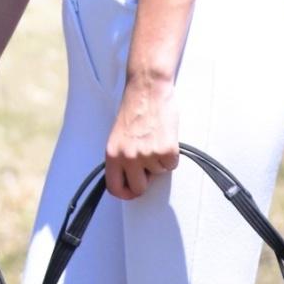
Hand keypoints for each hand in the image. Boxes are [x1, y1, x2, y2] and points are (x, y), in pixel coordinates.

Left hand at [104, 73, 179, 199]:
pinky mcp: (166, 150)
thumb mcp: (119, 136)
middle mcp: (128, 157)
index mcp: (112, 154)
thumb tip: (129, 178)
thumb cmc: (134, 109)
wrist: (148, 89)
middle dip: (146, 180)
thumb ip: (121, 157)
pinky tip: (165, 136)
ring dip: (159, 161)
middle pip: (139, 188)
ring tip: (155, 138)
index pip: (114, 188)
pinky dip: (172, 154)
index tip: (132, 192)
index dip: (125, 193)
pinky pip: (172, 165)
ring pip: (158, 174)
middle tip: (149, 162)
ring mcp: (147, 155)